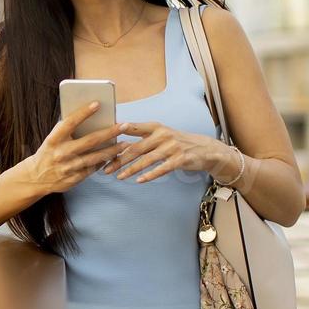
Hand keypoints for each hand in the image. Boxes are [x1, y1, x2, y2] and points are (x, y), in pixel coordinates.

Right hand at [27, 102, 126, 194]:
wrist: (35, 177)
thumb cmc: (48, 153)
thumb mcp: (52, 139)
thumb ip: (67, 131)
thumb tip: (90, 118)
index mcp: (54, 140)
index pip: (70, 123)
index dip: (83, 112)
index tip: (97, 104)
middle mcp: (61, 153)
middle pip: (90, 141)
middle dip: (109, 132)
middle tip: (124, 125)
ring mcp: (68, 167)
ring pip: (96, 157)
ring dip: (112, 150)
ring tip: (125, 144)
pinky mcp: (73, 179)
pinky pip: (92, 169)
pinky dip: (103, 162)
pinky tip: (111, 156)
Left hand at [102, 121, 224, 182]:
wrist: (204, 149)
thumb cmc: (176, 142)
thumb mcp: (160, 135)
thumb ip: (142, 139)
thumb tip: (118, 144)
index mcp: (156, 127)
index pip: (134, 128)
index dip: (119, 132)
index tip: (104, 136)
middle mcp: (163, 135)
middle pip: (136, 148)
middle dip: (119, 159)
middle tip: (106, 168)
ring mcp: (172, 147)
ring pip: (146, 160)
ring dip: (131, 169)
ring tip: (119, 177)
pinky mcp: (179, 159)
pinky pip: (161, 169)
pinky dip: (149, 175)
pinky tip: (139, 181)